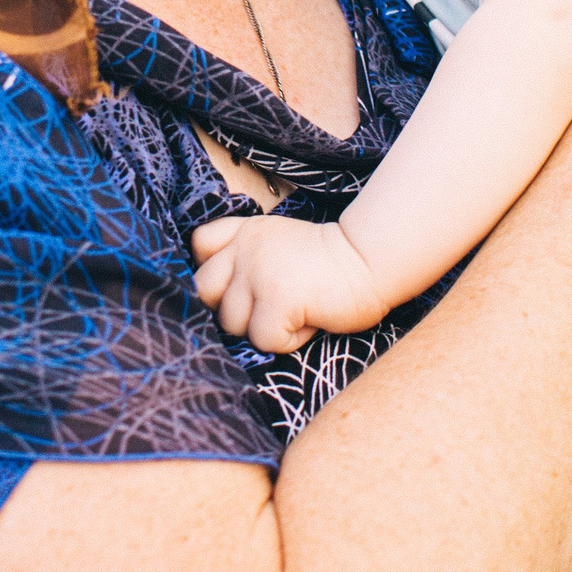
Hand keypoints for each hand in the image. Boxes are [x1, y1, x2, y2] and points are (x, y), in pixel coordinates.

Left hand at [191, 214, 388, 351]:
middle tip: (270, 307)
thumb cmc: (330, 263)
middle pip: (205, 291)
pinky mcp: (276, 298)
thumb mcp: (280, 242)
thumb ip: (247, 255)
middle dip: (233, 308)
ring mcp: (258, 271)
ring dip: (264, 328)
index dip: (215, 272)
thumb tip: (218, 299)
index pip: (200, 245)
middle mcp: (245, 247)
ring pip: (231, 322)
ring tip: (297, 311)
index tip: (243, 283)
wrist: (371, 260)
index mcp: (246, 231)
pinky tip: (309, 321)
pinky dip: (287, 341)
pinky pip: (262, 339)